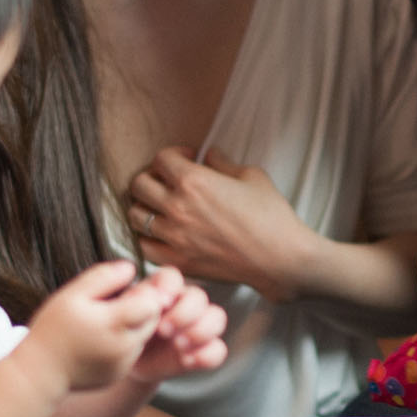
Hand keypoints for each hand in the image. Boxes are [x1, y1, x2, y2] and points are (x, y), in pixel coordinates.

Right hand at [25, 260, 163, 391]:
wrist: (39, 373)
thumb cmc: (53, 328)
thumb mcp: (72, 295)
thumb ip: (103, 277)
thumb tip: (130, 268)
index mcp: (112, 324)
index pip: (152, 303)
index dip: (143, 293)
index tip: (124, 291)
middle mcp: (123, 347)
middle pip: (153, 320)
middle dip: (141, 308)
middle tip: (116, 304)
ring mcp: (122, 364)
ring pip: (144, 337)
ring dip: (133, 326)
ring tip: (105, 322)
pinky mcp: (118, 374)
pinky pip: (132, 353)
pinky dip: (123, 343)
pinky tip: (99, 340)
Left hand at [128, 147, 308, 299]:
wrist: (280, 258)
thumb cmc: (271, 215)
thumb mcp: (250, 176)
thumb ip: (222, 162)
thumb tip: (208, 155)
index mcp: (193, 181)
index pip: (161, 158)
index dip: (174, 155)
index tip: (186, 159)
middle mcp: (177, 207)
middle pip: (139, 184)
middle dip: (152, 177)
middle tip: (168, 181)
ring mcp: (174, 237)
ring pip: (135, 216)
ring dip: (145, 206)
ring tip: (161, 207)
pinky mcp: (179, 261)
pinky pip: (144, 247)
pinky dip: (147, 238)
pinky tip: (161, 233)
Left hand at [128, 267, 228, 382]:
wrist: (127, 363)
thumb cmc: (123, 332)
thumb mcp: (121, 317)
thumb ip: (132, 305)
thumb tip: (144, 298)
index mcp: (161, 289)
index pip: (173, 277)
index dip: (170, 287)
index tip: (160, 302)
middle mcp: (183, 303)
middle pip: (199, 297)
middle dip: (184, 313)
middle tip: (164, 330)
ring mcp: (197, 325)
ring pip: (216, 317)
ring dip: (200, 331)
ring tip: (179, 345)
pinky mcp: (203, 350)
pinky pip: (218, 349)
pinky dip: (207, 355)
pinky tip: (187, 360)